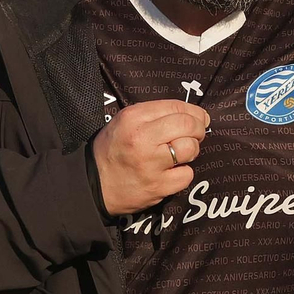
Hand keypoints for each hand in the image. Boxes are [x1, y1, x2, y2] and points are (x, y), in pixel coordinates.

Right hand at [91, 99, 209, 215]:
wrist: (94, 183)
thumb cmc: (113, 149)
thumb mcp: (125, 121)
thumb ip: (155, 115)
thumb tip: (195, 115)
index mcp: (133, 118)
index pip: (176, 106)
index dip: (195, 112)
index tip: (200, 118)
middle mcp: (142, 139)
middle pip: (189, 125)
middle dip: (198, 129)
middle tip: (195, 135)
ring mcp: (150, 164)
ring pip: (190, 148)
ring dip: (191, 150)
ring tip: (180, 154)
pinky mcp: (158, 186)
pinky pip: (186, 175)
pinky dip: (183, 174)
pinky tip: (171, 172)